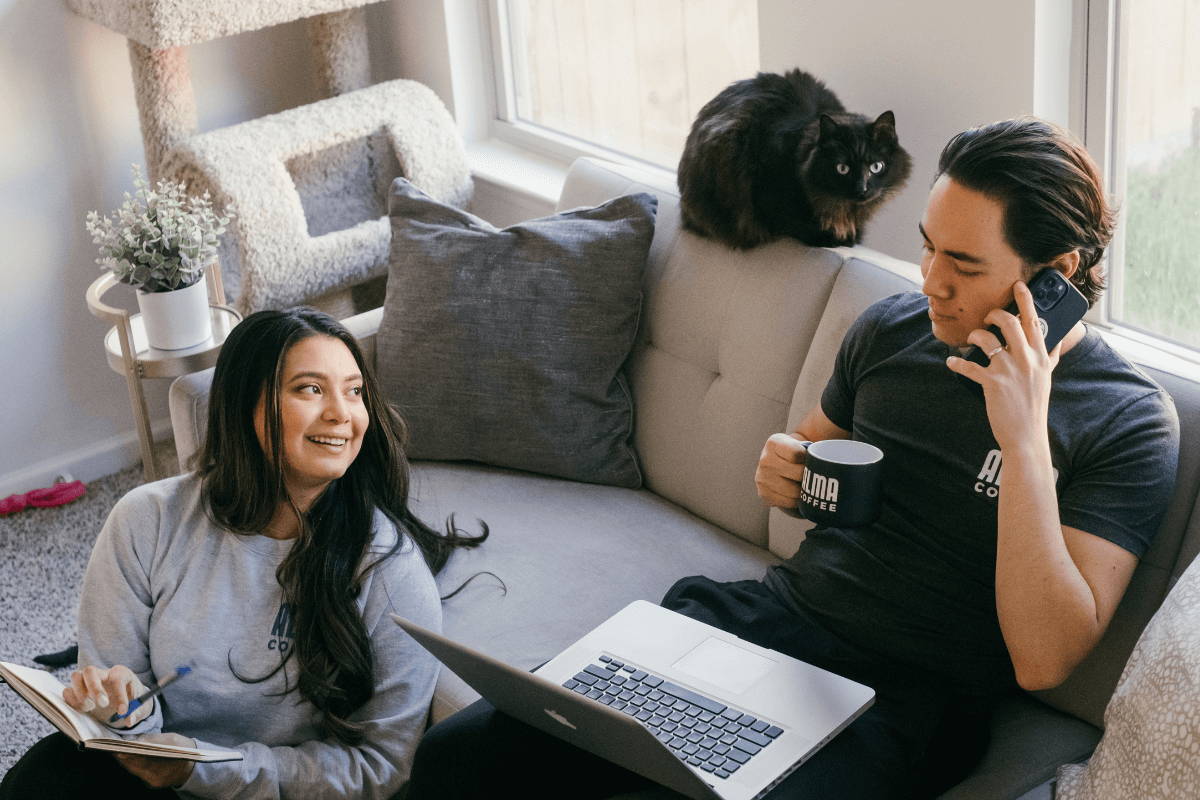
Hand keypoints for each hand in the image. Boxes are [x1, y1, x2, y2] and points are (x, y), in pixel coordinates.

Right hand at [61, 664, 151, 728]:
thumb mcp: (139, 706)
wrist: (124, 698)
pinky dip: (72, 701)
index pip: (117, 678)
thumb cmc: (132, 699)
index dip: (120, 696)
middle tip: (103, 705)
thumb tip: (129, 721)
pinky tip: (83, 710)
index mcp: (120, 673)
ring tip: (91, 707)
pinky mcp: (78, 690)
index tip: (122, 712)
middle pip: (90, 671)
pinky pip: (67, 691)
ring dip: (80, 694)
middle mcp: (103, 673)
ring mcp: (88, 680)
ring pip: (75, 676)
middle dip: (94, 688)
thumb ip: (136, 713)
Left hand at [114, 733, 196, 788]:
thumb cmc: (182, 748)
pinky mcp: (152, 784)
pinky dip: (133, 765)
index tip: (117, 748)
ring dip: (126, 761)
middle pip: (135, 767)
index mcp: (165, 765)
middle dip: (123, 757)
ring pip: (135, 771)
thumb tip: (135, 739)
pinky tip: (128, 757)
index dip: (127, 755)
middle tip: (112, 748)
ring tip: (117, 750)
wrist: (192, 766)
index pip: (141, 760)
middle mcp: (157, 778)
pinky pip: (139, 773)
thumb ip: (154, 740)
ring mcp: (154, 783)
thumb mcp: (172, 739)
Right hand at [755, 433, 808, 507]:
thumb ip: (811, 449)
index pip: (797, 454)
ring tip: (807, 485)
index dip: (809, 459)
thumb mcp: (800, 444)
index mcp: (774, 443)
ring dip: (804, 491)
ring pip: (794, 491)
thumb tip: (829, 462)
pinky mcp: (764, 494)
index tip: (811, 460)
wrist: (779, 464)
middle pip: (798, 473)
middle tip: (814, 476)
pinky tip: (797, 494)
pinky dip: (796, 501)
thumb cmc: (796, 455)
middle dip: (810, 476)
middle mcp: (765, 459)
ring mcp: (762, 478)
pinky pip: (788, 502)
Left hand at [946, 280, 1059, 451]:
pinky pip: (968, 365)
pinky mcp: (992, 383)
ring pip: (987, 339)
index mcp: (1042, 357)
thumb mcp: (1048, 378)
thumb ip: (1051, 357)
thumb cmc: (1034, 406)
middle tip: (987, 317)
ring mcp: (1009, 370)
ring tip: (971, 340)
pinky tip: (951, 363)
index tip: (1018, 285)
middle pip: (1009, 323)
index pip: (1035, 322)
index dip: (1025, 301)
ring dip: (974, 335)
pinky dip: (956, 363)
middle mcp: (1027, 360)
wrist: (1026, 436)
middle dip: (994, 314)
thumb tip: (1058, 341)